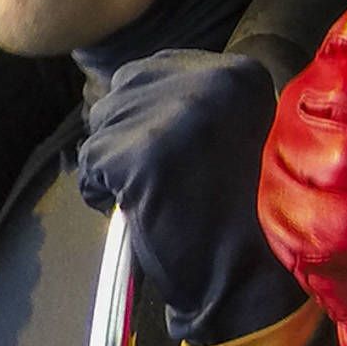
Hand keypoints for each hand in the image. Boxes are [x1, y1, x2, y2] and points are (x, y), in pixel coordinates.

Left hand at [79, 51, 304, 344]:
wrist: (257, 276)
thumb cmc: (251, 213)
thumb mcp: (243, 131)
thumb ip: (201, 101)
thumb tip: (133, 89)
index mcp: (239, 73)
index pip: (155, 69)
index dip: (150, 113)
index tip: (174, 151)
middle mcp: (210, 82)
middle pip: (123, 91)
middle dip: (128, 133)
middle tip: (161, 177)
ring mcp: (174, 117)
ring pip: (102, 127)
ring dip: (114, 164)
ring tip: (155, 195)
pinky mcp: (141, 156)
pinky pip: (90, 165)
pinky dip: (101, 193)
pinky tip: (141, 210)